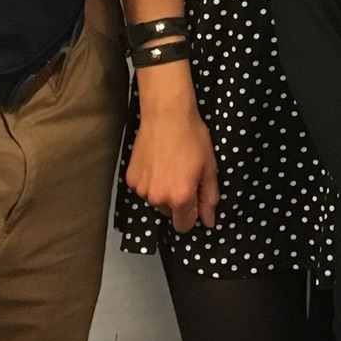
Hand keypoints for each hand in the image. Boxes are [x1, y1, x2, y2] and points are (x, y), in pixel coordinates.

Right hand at [125, 89, 218, 233]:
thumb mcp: (209, 167)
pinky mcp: (131, 179)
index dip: (193, 214)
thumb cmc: (192, 138)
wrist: (166, 114)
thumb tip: (209, 221)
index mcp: (180, 197)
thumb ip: (209, 198)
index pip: (184, 225)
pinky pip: (144, 189)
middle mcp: (158, 198)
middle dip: (178, 200)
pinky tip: (157, 163)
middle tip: (185, 175)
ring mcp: (141, 189)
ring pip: (156, 201)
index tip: (196, 198)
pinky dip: (151, 181)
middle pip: (170, 213)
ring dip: (164, 191)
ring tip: (170, 166)